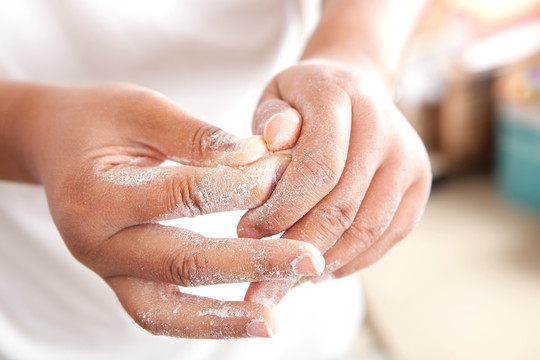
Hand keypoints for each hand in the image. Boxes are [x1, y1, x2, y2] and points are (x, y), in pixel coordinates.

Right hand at [3, 82, 324, 337]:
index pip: (184, 195)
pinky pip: (160, 314)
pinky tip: (245, 318)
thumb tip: (256, 156)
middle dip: (252, 263)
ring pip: (166, 308)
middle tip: (309, 260)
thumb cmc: (100, 120)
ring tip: (274, 321)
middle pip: (182, 262)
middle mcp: (94, 244)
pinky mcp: (119, 281)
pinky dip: (202, 321)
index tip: (287, 174)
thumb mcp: (143, 111)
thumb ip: (197, 137)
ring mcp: (104, 271)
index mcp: (96, 193)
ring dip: (225, 317)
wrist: (54, 144)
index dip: (241, 186)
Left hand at [236, 60, 431, 304]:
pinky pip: (387, 237)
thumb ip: (270, 120)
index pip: (319, 166)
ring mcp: (408, 158)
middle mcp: (384, 127)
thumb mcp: (276, 97)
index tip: (248, 231)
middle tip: (264, 278)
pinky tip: (319, 268)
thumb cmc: (304, 100)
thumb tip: (273, 139)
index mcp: (341, 97)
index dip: (283, 208)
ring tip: (287, 276)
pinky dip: (351, 260)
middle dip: (298, 247)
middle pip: (343, 205)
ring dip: (324, 260)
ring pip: (367, 228)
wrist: (356, 88)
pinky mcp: (419, 185)